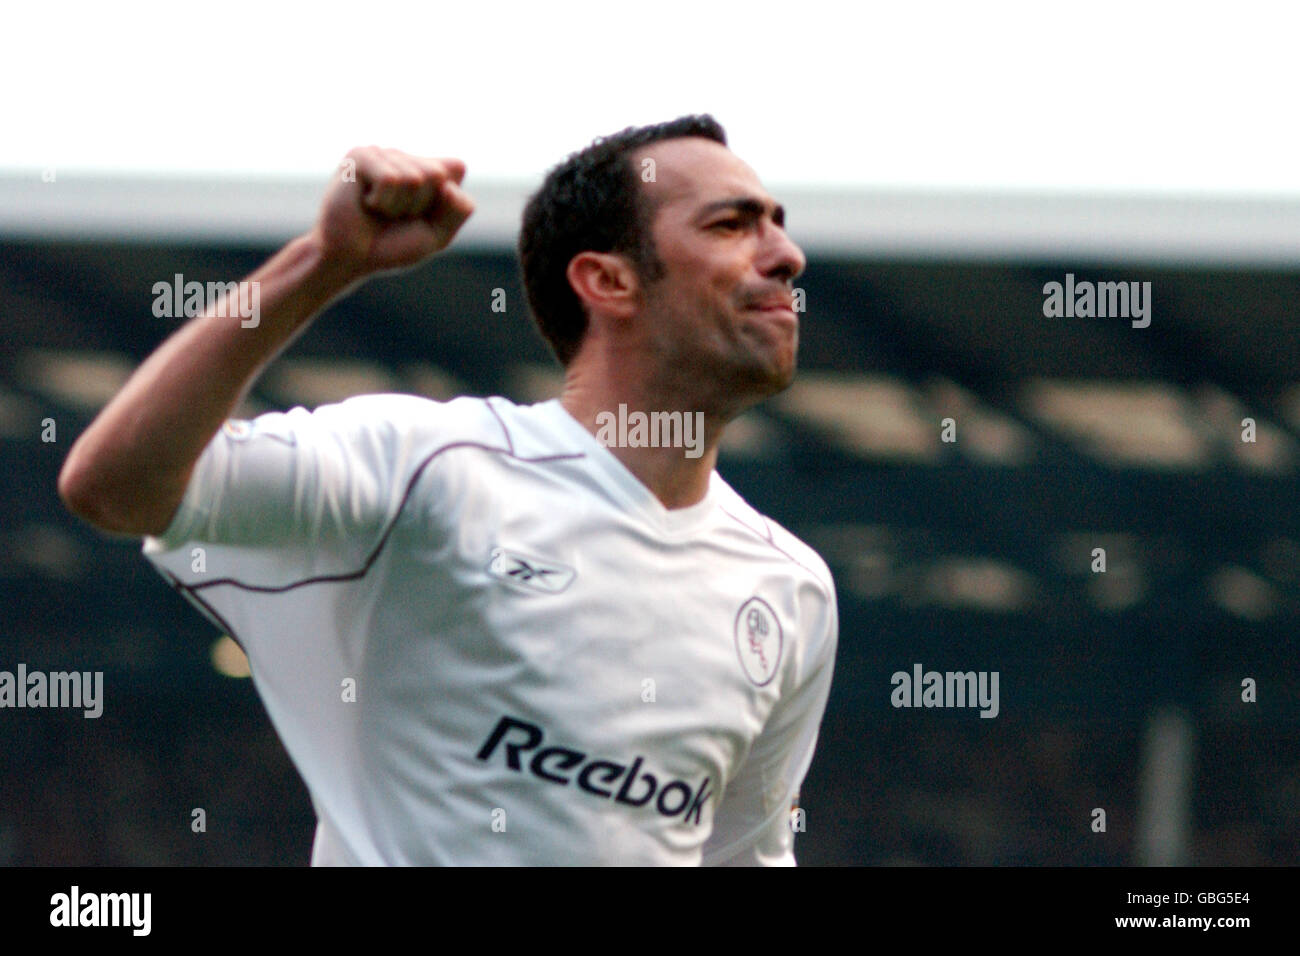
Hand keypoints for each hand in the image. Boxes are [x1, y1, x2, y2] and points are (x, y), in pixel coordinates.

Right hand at [312, 146, 475, 278]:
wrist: (351, 259)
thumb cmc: (392, 246)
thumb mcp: (438, 234)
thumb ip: (460, 208)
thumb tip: (458, 168)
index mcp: (425, 168)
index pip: (457, 169)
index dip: (443, 203)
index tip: (419, 217)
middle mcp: (405, 156)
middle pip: (436, 174)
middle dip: (420, 205)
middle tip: (395, 216)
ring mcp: (382, 153)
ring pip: (413, 178)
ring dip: (397, 206)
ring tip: (378, 211)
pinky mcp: (360, 156)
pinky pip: (390, 179)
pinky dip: (381, 201)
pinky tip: (365, 203)